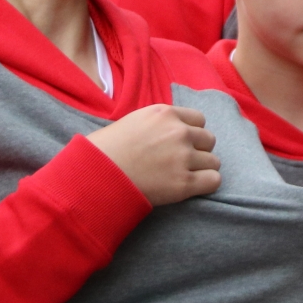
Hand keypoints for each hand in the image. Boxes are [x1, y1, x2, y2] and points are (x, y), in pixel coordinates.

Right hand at [88, 104, 220, 205]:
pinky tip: (191, 188)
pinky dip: (206, 185)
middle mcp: (178, 132)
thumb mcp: (130, 123)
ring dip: (201, 169)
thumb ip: (155, 124)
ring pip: (213, 161)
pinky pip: (214, 180)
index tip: (178, 145)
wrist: (89, 179)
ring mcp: (182, 157)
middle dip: (197, 151)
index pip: (199, 120)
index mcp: (164, 114)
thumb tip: (167, 131)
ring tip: (180, 177)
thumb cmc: (100, 153)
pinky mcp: (183, 183)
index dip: (190, 134)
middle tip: (177, 164)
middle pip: (208, 140)